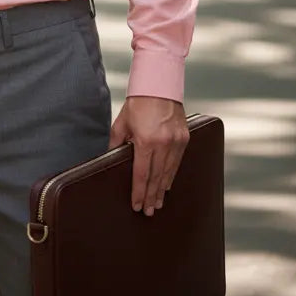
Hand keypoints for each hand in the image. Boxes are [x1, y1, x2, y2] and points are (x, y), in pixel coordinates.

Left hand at [109, 96, 189, 215]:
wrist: (160, 83)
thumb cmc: (138, 101)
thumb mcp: (122, 122)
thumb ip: (116, 143)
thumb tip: (110, 158)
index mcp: (146, 140)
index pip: (142, 174)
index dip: (139, 192)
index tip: (137, 205)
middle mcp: (163, 143)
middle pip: (156, 178)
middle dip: (151, 196)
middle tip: (149, 211)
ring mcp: (176, 141)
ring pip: (169, 172)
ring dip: (162, 189)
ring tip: (158, 202)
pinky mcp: (184, 137)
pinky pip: (178, 162)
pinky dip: (171, 174)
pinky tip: (167, 184)